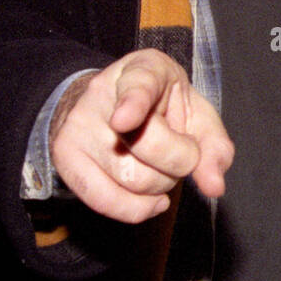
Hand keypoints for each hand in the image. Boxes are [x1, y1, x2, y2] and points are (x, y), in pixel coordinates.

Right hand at [49, 49, 233, 223]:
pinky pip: (103, 200)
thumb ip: (214, 146)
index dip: (133, 104)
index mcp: (143, 70)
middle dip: (179, 162)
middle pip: (147, 146)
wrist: (111, 103)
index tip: (124, 120)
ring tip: (160, 167)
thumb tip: (214, 187)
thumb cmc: (163, 109)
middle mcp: (103, 94)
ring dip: (161, 186)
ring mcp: (79, 125)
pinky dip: (136, 210)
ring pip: (131, 178)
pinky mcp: (65, 157)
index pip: (138, 86)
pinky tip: (154, 202)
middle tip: (181, 154)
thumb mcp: (195, 113)